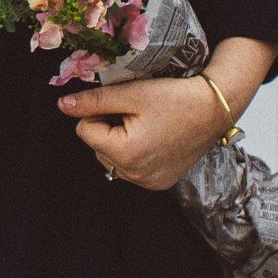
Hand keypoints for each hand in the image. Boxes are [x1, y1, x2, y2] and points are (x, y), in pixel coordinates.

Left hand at [57, 71, 233, 191]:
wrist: (215, 109)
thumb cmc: (176, 98)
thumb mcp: (132, 93)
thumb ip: (94, 101)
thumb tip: (62, 106)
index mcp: (125, 153)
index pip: (84, 131)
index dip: (99, 112)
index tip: (124, 105)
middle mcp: (135, 175)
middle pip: (96, 147)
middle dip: (109, 129)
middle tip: (137, 115)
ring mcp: (148, 183)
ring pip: (111, 160)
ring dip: (120, 142)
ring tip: (146, 126)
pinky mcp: (158, 184)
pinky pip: (130, 169)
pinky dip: (135, 154)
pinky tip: (155, 140)